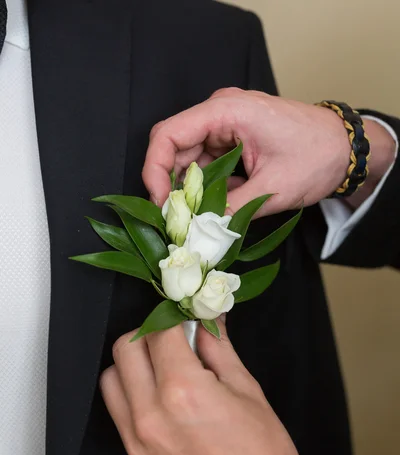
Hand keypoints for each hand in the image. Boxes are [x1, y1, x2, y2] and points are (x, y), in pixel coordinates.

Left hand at [100, 322, 313, 454]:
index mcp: (183, 390)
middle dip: (150, 334)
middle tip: (174, 340)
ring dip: (133, 363)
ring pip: (111, 378)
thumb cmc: (264, 452)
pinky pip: (117, 410)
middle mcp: (151, 412)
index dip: (174, 317)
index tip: (185, 318)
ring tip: (163, 368)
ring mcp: (138, 438)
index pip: (160, 332)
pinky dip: (131, 392)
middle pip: (125, 348)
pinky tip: (158, 396)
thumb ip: (218, 348)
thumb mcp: (246, 389)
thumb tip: (207, 321)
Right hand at [143, 88, 395, 215]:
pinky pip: (206, 166)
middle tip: (175, 220)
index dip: (155, 170)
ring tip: (194, 219)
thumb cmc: (316, 157)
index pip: (168, 135)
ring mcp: (225, 127)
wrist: (345, 149)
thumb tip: (196, 231)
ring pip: (188, 160)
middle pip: (174, 148)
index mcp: (226, 111)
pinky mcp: (232, 142)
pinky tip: (210, 209)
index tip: (159, 203)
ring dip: (187, 190)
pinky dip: (204, 188)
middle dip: (169, 185)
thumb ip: (229, 210)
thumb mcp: (271, 189)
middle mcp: (219, 113)